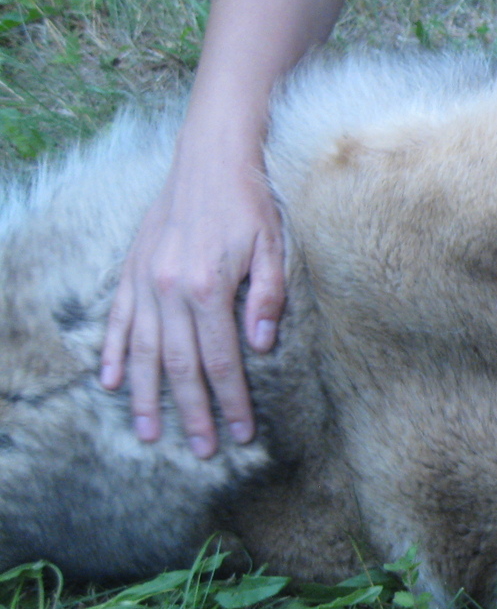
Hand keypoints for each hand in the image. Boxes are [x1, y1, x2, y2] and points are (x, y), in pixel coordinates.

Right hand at [99, 149, 284, 456]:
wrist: (210, 158)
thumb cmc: (250, 203)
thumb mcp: (274, 246)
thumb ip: (267, 296)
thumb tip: (261, 344)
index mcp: (208, 287)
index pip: (222, 360)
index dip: (233, 400)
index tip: (242, 433)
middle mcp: (169, 288)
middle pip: (179, 366)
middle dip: (192, 412)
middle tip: (201, 450)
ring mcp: (145, 281)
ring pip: (143, 352)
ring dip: (145, 397)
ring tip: (148, 434)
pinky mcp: (131, 270)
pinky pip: (117, 321)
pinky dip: (114, 354)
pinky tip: (111, 384)